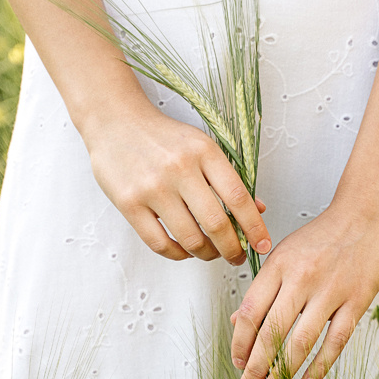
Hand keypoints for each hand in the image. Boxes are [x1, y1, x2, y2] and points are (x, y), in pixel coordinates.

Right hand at [84, 86, 270, 263]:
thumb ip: (229, 178)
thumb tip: (259, 210)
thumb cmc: (165, 137)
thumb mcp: (202, 146)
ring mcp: (153, 188)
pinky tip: (184, 251)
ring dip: (206, 254)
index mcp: (204, 152)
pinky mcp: (129, 203)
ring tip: (210, 253)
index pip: (238, 198)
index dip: (254, 227)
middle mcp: (180, 169)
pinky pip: (159, 243)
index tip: (262, 245)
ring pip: (190, 238)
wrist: (116, 121)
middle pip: (216, 224)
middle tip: (236, 257)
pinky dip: (178, 254)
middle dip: (232, 249)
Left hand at [230, 205, 378, 378]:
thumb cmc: (323, 236)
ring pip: (300, 341)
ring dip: (283, 372)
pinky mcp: (356, 301)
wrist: (366, 215)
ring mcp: (330, 291)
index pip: (250, 312)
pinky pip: (335, 341)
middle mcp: (301, 279)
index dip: (240, 343)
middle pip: (271, 332)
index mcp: (278, 266)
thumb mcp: (284, 254)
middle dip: (256, 367)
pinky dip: (319, 366)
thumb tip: (237, 322)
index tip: (238, 363)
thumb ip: (262, 288)